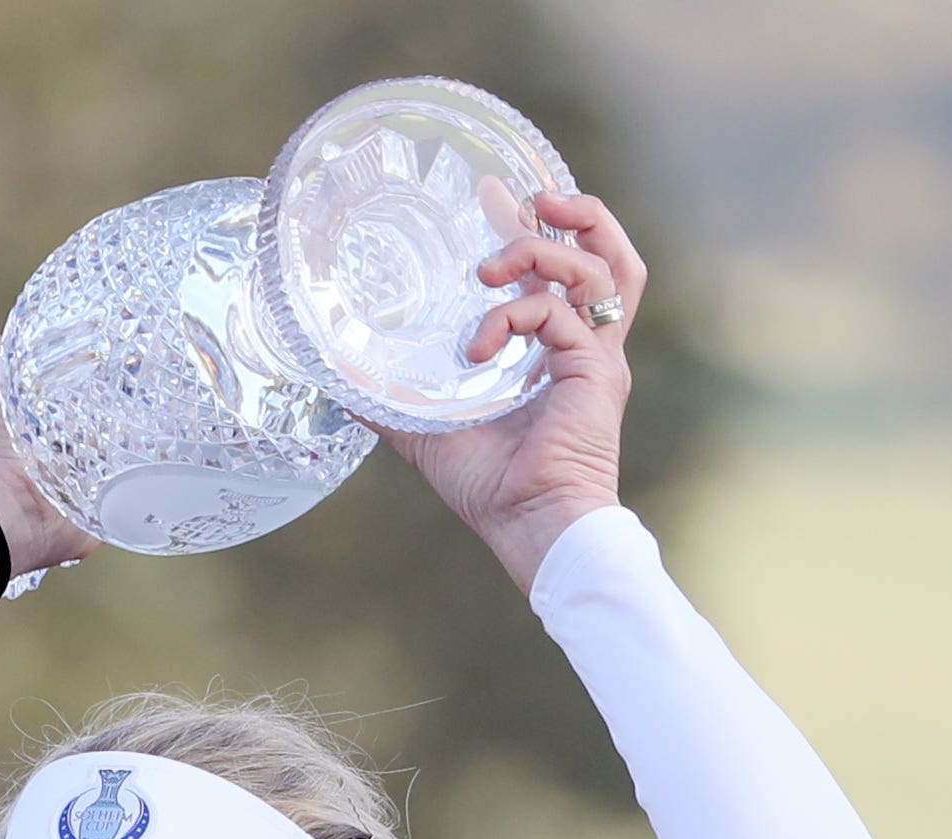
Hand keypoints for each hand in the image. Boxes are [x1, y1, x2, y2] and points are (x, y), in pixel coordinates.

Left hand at [378, 187, 645, 593]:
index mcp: (560, 356)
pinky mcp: (594, 370)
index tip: (498, 200)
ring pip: (601, 270)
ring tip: (489, 268)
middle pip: (611, 258)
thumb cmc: (493, 491)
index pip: (567, 277)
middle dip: (576, 214)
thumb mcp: (428, 432)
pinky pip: (554, 313)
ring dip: (541, 252)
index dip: (543, 231)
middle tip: (522, 198)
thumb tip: (340, 382)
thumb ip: (394, 401)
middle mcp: (588, 350)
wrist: (532, 528)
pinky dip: (511, 315)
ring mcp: (597, 358)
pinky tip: (478, 346)